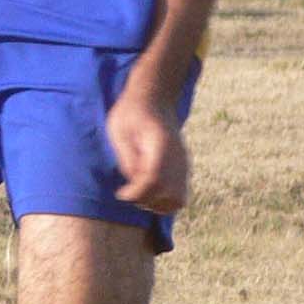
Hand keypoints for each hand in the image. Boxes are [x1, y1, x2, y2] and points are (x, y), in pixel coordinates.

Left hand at [106, 88, 189, 214]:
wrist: (153, 100)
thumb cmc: (131, 113)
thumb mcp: (119, 130)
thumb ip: (127, 157)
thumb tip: (134, 181)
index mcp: (162, 145)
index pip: (155, 180)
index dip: (137, 193)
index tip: (121, 193)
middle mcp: (179, 157)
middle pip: (171, 196)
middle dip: (147, 201)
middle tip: (129, 192)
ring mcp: (184, 164)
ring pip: (178, 200)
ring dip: (157, 204)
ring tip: (139, 193)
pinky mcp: (183, 169)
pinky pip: (179, 195)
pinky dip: (164, 200)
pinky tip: (147, 190)